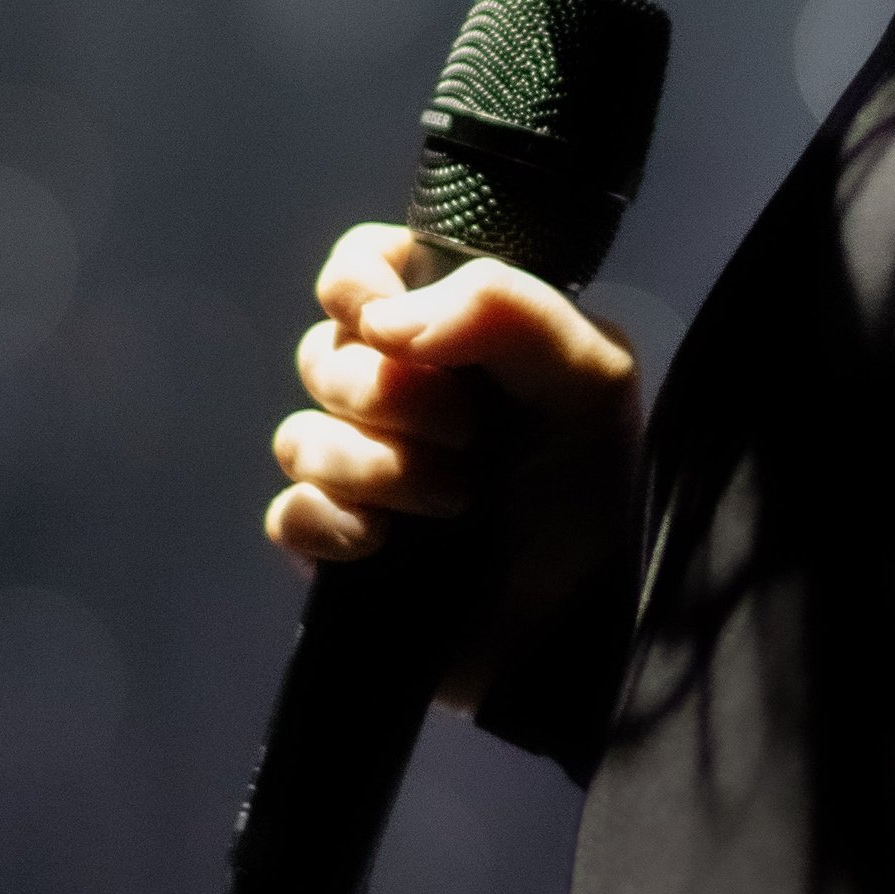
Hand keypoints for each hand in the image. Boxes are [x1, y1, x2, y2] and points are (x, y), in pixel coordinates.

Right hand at [264, 221, 644, 709]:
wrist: (592, 626)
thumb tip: (379, 322)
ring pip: (299, 437)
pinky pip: (288, 516)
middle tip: (467, 435)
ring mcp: (367, 472)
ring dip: (372, 466)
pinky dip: (330, 525)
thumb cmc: (605, 494)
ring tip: (453, 501)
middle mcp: (404, 393)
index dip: (356, 281)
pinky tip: (384, 544)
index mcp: (458, 335)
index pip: (365, 267)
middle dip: (386, 394)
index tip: (386, 321)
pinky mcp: (342, 548)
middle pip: (322, 354)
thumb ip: (506, 310)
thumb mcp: (592, 380)